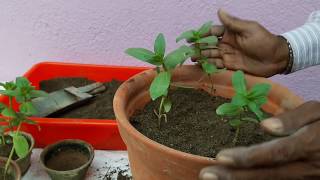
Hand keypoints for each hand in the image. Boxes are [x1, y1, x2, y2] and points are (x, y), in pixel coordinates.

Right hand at [195, 10, 288, 76]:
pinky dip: (209, 66)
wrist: (276, 59)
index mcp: (230, 33)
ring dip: (201, 57)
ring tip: (192, 59)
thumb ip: (233, 22)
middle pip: (209, 45)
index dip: (201, 34)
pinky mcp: (230, 66)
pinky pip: (217, 66)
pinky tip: (201, 66)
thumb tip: (219, 10)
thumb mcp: (249, 29)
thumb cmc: (263, 41)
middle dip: (198, 47)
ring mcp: (228, 55)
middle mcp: (227, 43)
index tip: (190, 37)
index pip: (212, 32)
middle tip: (189, 51)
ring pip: (211, 55)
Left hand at [199, 101, 319, 179]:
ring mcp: (305, 178)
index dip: (246, 157)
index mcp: (308, 146)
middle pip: (266, 174)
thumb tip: (265, 126)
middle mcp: (305, 167)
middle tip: (206, 175)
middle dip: (234, 176)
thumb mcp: (318, 111)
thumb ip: (293, 117)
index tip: (220, 157)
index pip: (272, 154)